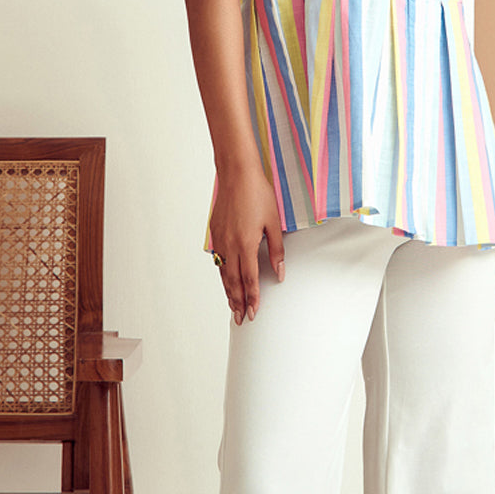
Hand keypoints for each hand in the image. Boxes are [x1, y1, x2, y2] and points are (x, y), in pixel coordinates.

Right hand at [209, 165, 284, 323]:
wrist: (236, 174)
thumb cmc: (258, 194)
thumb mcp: (274, 223)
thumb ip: (277, 251)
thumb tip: (280, 273)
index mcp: (246, 244)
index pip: (250, 279)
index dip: (253, 298)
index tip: (254, 313)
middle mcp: (230, 245)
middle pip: (233, 282)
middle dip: (238, 302)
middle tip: (241, 319)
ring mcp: (220, 240)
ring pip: (223, 273)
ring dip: (229, 292)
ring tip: (233, 307)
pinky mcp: (215, 233)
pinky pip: (218, 261)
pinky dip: (222, 276)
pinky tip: (226, 282)